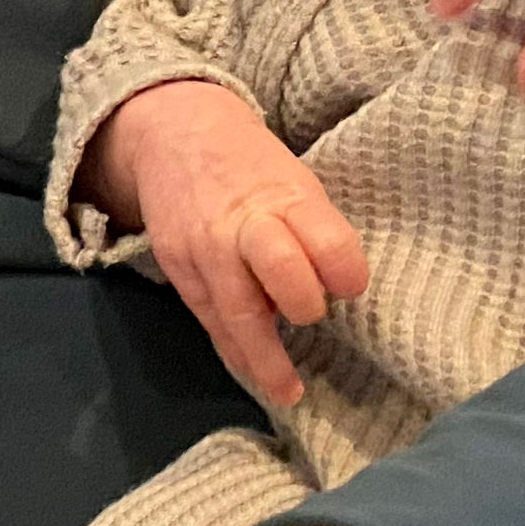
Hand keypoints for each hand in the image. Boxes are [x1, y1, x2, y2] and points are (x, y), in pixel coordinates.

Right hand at [80, 79, 365, 407]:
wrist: (172, 134)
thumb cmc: (250, 164)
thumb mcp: (294, 179)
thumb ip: (316, 231)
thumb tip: (335, 291)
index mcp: (285, 195)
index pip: (323, 237)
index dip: (344, 267)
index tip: (352, 286)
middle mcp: (242, 223)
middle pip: (278, 267)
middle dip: (301, 300)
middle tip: (313, 317)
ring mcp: (204, 248)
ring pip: (236, 310)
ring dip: (264, 357)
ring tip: (287, 391)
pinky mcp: (176, 268)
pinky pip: (208, 318)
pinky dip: (233, 349)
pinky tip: (253, 372)